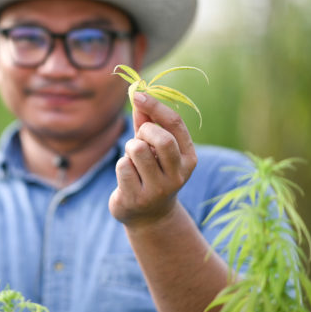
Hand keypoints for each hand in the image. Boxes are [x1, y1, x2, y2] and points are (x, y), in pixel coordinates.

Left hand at [109, 92, 196, 226]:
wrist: (149, 217)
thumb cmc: (151, 172)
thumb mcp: (154, 147)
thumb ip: (147, 122)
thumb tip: (138, 94)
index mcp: (189, 158)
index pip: (175, 124)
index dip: (155, 105)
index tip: (138, 94)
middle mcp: (178, 175)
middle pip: (160, 138)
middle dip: (144, 132)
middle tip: (140, 140)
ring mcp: (159, 189)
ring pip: (137, 150)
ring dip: (129, 149)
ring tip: (133, 160)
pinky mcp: (137, 199)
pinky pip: (122, 166)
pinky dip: (121, 165)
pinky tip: (127, 177)